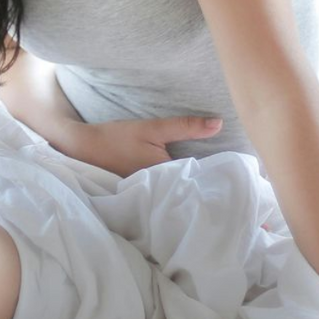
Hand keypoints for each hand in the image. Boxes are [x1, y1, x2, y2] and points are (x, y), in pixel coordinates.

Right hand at [64, 115, 224, 177]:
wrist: (83, 147)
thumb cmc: (117, 137)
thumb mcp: (152, 128)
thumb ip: (185, 126)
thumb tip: (219, 123)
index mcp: (164, 175)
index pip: (199, 180)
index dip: (216, 176)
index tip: (235, 171)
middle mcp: (158, 191)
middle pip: (190, 188)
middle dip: (206, 182)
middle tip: (229, 177)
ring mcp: (149, 195)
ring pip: (178, 190)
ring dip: (190, 184)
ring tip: (210, 178)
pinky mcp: (142, 193)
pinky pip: (165, 191)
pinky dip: (174, 185)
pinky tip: (182, 179)